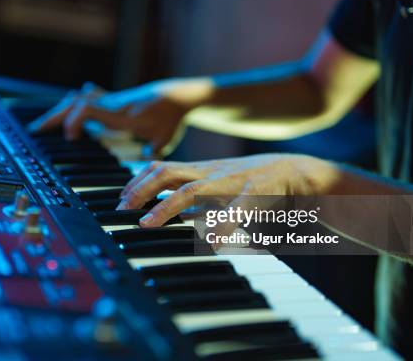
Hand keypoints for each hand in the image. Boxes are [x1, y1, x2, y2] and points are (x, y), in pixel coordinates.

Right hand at [26, 78, 213, 154]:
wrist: (179, 95)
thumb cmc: (172, 118)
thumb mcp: (163, 140)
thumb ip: (150, 155)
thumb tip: (144, 174)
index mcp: (121, 115)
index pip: (88, 109)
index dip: (74, 120)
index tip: (70, 137)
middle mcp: (112, 105)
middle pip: (75, 103)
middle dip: (55, 116)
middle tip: (37, 130)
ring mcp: (111, 102)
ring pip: (78, 99)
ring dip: (60, 110)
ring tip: (44, 123)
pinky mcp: (113, 101)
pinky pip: (88, 99)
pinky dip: (74, 105)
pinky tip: (67, 106)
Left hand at [116, 153, 339, 226]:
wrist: (292, 169)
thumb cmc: (249, 181)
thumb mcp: (216, 184)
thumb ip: (192, 195)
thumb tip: (165, 212)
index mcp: (200, 171)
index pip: (159, 168)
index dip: (136, 181)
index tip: (120, 201)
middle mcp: (209, 173)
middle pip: (166, 172)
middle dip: (140, 189)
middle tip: (122, 209)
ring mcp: (229, 182)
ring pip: (192, 189)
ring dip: (166, 207)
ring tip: (148, 224)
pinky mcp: (253, 195)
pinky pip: (235, 210)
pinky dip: (221, 226)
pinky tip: (210, 243)